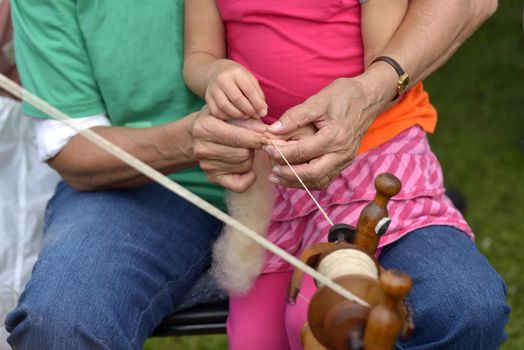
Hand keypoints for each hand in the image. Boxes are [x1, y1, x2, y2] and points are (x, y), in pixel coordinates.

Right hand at [189, 107, 266, 191]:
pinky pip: (240, 185)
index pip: (238, 137)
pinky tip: (247, 168)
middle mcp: (202, 148)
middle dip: (252, 147)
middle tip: (249, 142)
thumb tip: (271, 132)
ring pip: (244, 165)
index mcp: (205, 127)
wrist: (196, 135)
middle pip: (243, 153)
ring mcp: (206, 165)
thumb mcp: (232, 113)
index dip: (258, 138)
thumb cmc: (219, 120)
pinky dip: (249, 177)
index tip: (270, 137)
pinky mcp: (212, 177)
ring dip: (249, 158)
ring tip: (242, 149)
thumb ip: (250, 121)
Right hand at [206, 59, 267, 119]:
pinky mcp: (207, 97)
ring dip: (238, 115)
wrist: (217, 72)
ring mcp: (213, 88)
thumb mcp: (250, 80)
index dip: (257, 103)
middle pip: (236, 99)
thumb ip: (257, 94)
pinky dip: (227, 117)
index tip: (264, 112)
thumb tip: (263, 110)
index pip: (248, 90)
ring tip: (246, 116)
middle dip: (248, 110)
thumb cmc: (238, 78)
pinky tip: (234, 116)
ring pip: (225, 106)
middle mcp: (222, 79)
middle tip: (255, 116)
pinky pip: (216, 111)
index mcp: (236, 72)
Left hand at [263, 73, 393, 189]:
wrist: (369, 98)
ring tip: (277, 177)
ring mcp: (346, 160)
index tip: (267, 148)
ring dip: (297, 182)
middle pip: (313, 174)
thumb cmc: (345, 95)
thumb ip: (295, 116)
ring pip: (319, 181)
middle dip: (289, 175)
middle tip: (271, 171)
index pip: (303, 152)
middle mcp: (343, 152)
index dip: (282, 153)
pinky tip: (293, 175)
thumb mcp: (319, 100)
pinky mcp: (345, 161)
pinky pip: (325, 178)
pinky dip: (308, 180)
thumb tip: (273, 130)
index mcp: (336, 136)